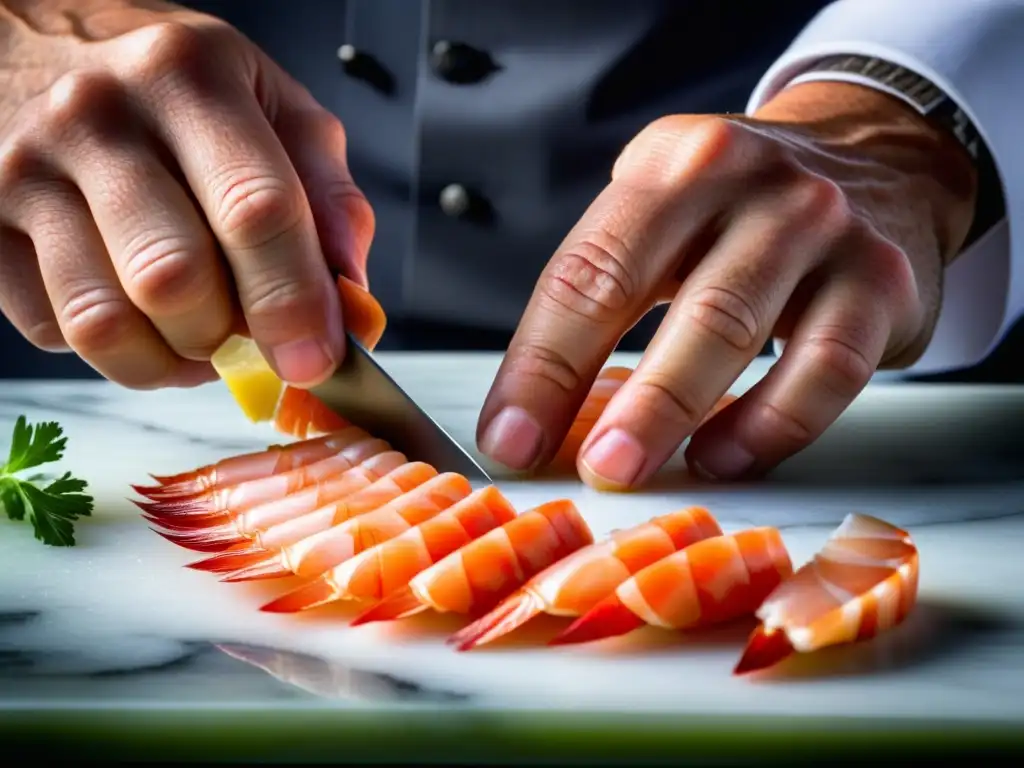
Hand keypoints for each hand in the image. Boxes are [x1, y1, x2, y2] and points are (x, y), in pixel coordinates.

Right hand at [0, 4, 373, 387]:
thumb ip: (325, 193)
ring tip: (201, 335)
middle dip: (231, 337)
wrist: (33, 46)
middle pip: (175, 279)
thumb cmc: (172, 87)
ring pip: (105, 322)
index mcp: (188, 78)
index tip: (319, 359)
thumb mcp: (268, 104)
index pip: (254, 209)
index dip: (295, 301)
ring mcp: (25, 171)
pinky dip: (117, 350)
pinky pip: (55, 332)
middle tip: (256, 340)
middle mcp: (96, 117)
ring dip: (172, 359)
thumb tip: (352, 298)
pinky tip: (140, 313)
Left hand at [478, 82, 976, 485]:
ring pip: (737, 331)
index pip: (588, 271)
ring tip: (631, 469)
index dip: (542, 364)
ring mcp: (821, 228)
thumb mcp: (664, 210)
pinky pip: (824, 369)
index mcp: (670, 165)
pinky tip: (723, 456)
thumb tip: (536, 411)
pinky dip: (769, 426)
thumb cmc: (741, 208)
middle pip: (662, 299)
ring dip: (674, 413)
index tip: (509, 438)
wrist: (876, 157)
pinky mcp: (880, 281)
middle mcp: (747, 183)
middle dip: (616, 396)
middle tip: (583, 467)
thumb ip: (606, 291)